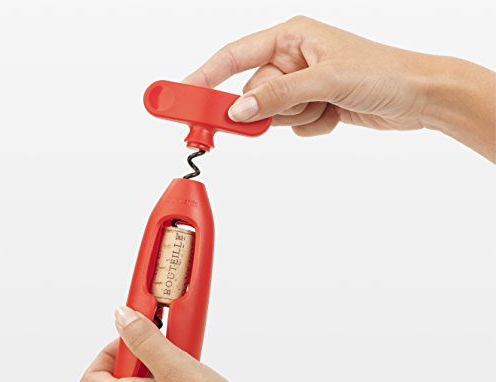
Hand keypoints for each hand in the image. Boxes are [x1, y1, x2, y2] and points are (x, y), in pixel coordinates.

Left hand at [79, 306, 296, 381]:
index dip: (107, 352)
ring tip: (190, 359)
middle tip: (169, 341)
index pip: (92, 380)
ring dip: (165, 368)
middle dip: (145, 355)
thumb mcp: (177, 369)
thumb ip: (146, 341)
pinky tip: (201, 380)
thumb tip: (121, 318)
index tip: (134, 336)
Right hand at [184, 15, 494, 161]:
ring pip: (275, 114)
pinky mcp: (313, 106)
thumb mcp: (323, 80)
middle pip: (254, 93)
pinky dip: (312, 128)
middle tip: (293, 109)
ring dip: (299, 119)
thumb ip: (276, 96)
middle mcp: (292, 59)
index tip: (181, 93)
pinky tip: (335, 114)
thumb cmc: (380, 71)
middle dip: (272, 109)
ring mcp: (302, 84)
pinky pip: (294, 127)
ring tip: (328, 106)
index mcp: (290, 38)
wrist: (417, 96)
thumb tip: (239, 110)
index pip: (234, 57)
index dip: (205, 76)